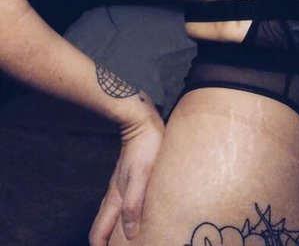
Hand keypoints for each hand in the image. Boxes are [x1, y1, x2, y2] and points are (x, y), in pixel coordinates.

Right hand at [89, 112, 164, 244]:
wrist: (141, 121)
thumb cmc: (145, 147)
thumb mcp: (141, 176)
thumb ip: (134, 203)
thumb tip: (129, 234)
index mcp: (115, 197)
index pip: (98, 232)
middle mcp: (114, 194)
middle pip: (103, 226)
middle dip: (105, 243)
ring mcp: (119, 185)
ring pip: (111, 215)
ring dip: (114, 231)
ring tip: (127, 241)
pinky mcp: (128, 178)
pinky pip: (122, 204)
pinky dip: (123, 217)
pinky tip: (135, 216)